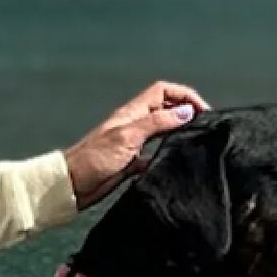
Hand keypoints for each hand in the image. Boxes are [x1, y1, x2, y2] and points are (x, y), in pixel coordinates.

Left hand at [66, 81, 206, 205]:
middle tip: (204, 126)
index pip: (163, 91)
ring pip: (162, 130)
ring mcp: (133, 143)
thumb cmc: (95, 158)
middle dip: (185, 112)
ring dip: (178, 132)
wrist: (73, 185)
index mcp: (133, 112)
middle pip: (165, 108)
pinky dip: (166, 154)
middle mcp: (135, 124)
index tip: (202, 111)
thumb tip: (186, 112)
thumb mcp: (128, 136)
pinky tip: (173, 163)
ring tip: (194, 142)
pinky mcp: (131, 162)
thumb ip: (157, 123)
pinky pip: (154, 153)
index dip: (183, 95)